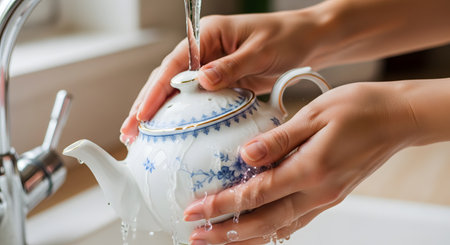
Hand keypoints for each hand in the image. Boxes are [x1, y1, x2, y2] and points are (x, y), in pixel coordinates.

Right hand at [120, 9, 326, 143]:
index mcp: (209, 35)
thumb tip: (201, 80)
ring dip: (160, 113)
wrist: (308, 40)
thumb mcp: (260, 51)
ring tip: (141, 136)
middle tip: (129, 132)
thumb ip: (231, 66)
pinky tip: (173, 131)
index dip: (156, 90)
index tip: (142, 114)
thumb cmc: (287, 38)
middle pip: (169, 78)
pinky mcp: (222, 81)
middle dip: (147, 105)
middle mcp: (205, 50)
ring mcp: (212, 66)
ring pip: (179, 91)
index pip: (175, 64)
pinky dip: (184, 115)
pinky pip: (197, 99)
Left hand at [184, 81, 418, 243]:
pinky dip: (271, 230)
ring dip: (247, 237)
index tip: (196, 211)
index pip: (257, 194)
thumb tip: (245, 154)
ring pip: (280, 228)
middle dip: (227, 233)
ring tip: (218, 241)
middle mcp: (319, 192)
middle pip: (265, 222)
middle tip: (196, 236)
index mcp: (311, 169)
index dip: (223, 205)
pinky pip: (295, 221)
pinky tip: (254, 229)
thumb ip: (279, 138)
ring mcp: (326, 198)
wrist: (396, 119)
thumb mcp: (314, 114)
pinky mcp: (330, 196)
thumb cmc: (358, 109)